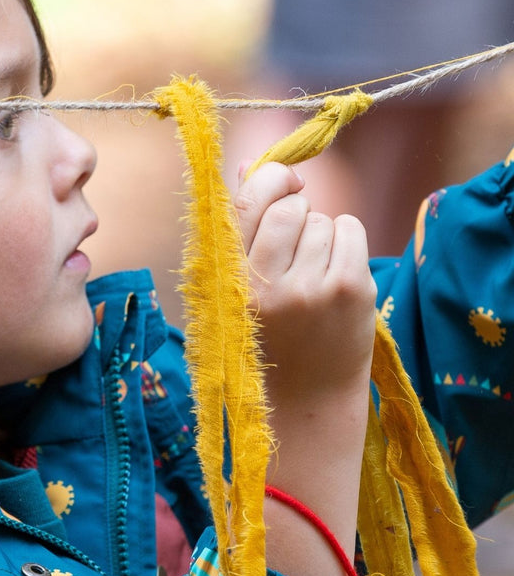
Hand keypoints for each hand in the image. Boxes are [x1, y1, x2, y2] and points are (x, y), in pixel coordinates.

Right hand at [234, 162, 375, 406]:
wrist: (304, 408)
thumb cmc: (263, 347)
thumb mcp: (232, 297)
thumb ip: (237, 235)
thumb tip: (249, 167)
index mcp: (226, 286)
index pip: (247, 203)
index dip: (269, 178)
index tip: (284, 182)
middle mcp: (264, 285)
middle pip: (288, 206)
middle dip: (296, 212)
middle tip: (297, 246)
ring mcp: (309, 288)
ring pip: (322, 219)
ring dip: (322, 236)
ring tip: (314, 276)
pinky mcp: (349, 290)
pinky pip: (351, 228)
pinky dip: (346, 242)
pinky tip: (336, 274)